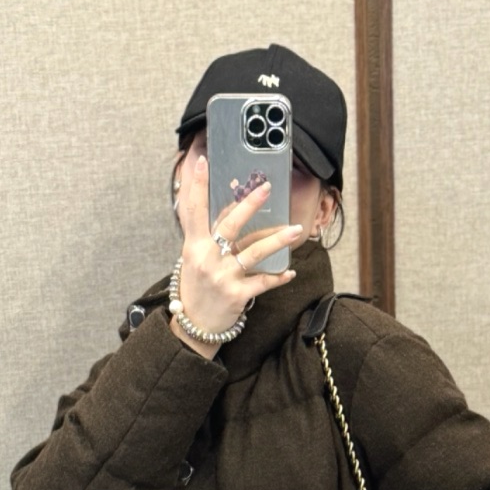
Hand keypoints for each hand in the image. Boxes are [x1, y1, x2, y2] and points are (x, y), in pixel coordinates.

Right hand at [171, 154, 302, 340]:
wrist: (195, 326)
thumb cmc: (197, 288)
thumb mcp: (195, 260)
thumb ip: (209, 237)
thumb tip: (229, 209)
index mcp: (194, 246)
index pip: (193, 210)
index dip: (198, 185)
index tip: (204, 162)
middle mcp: (207, 259)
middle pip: (230, 225)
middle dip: (249, 204)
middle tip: (266, 188)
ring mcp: (222, 277)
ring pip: (254, 253)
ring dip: (277, 240)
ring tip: (296, 229)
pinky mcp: (236, 295)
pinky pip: (263, 282)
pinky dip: (278, 277)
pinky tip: (290, 272)